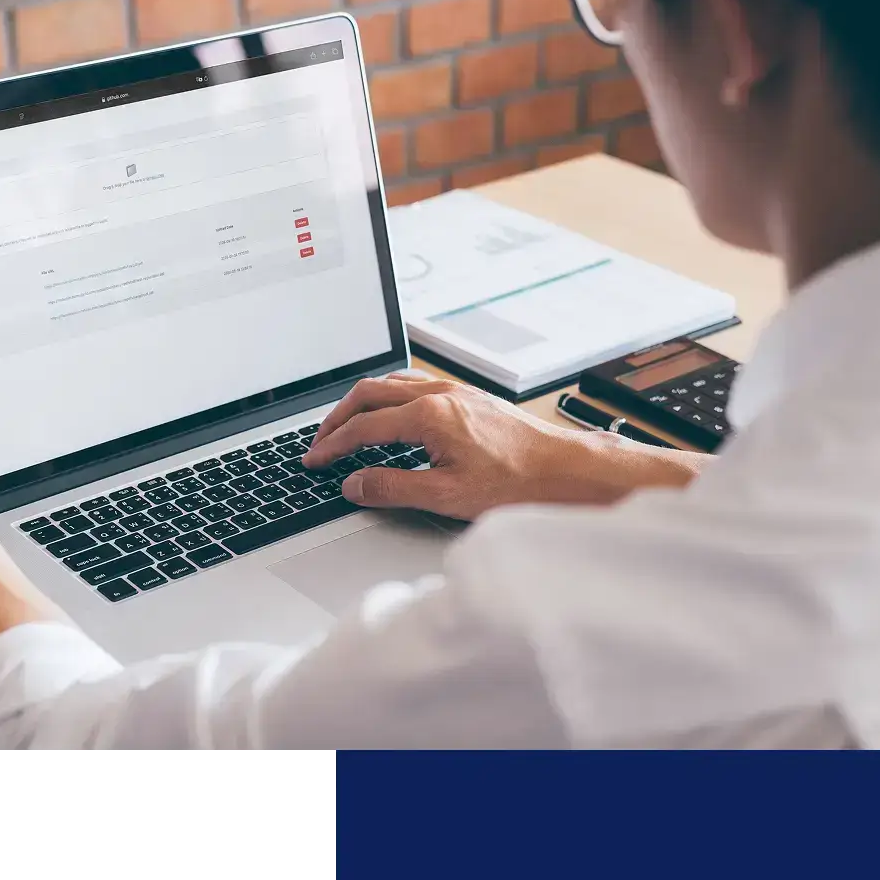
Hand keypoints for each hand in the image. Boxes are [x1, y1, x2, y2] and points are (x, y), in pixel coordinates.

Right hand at [302, 373, 706, 520]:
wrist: (564, 471)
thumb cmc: (515, 482)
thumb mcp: (445, 495)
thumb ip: (393, 487)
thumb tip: (355, 484)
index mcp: (429, 416)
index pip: (364, 427)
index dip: (333, 445)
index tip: (315, 460)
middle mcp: (440, 394)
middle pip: (371, 394)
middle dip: (339, 416)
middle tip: (320, 440)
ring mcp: (456, 392)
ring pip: (393, 384)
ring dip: (363, 403)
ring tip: (347, 425)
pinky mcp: (470, 398)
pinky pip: (415, 385)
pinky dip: (390, 398)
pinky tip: (392, 416)